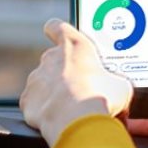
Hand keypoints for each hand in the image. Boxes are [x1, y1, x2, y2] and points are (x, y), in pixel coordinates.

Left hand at [21, 18, 133, 145]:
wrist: (77, 120)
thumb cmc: (101, 97)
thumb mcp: (120, 85)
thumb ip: (113, 80)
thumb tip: (116, 90)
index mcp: (73, 46)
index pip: (57, 27)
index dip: (57, 31)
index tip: (59, 36)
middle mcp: (51, 58)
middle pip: (53, 60)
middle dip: (64, 73)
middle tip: (80, 89)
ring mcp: (36, 79)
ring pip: (43, 84)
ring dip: (54, 94)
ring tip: (71, 109)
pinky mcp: (27, 100)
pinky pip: (35, 104)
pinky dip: (44, 111)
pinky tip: (58, 119)